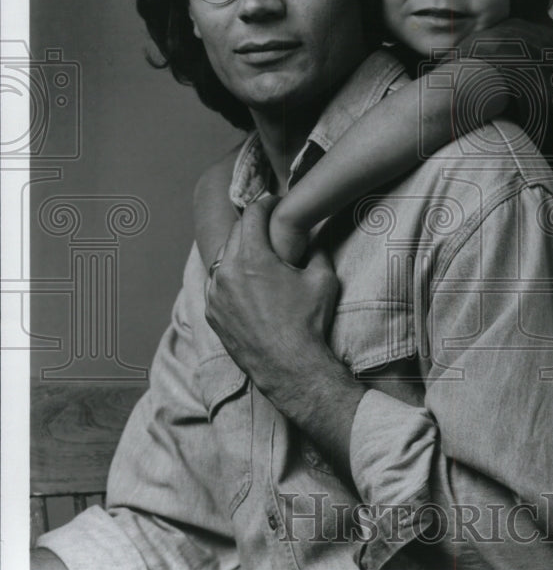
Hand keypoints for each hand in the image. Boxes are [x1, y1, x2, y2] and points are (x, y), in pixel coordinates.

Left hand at [205, 196, 363, 476]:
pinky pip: (217, 283)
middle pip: (235, 233)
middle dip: (251, 225)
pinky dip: (229, 276)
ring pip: (222, 257)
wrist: (291, 367)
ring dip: (238, 251)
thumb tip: (313, 238)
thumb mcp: (323, 279)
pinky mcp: (212, 313)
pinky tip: (245, 281)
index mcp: (253, 258)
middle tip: (267, 223)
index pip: (253, 214)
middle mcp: (228, 272)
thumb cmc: (309, 322)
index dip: (266, 203)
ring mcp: (216, 294)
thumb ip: (316, 251)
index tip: (275, 202)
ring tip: (256, 253)